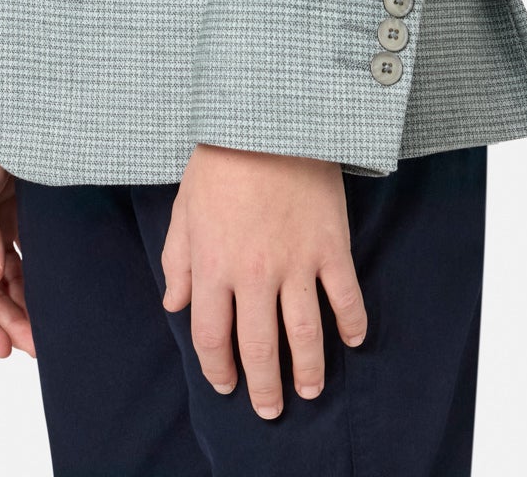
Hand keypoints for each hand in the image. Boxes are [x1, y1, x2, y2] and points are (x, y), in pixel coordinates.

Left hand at [161, 144, 366, 417]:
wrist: (269, 119)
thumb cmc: (222, 158)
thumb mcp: (186, 207)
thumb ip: (179, 260)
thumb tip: (174, 304)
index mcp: (213, 264)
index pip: (212, 336)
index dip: (218, 367)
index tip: (226, 384)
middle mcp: (253, 273)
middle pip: (258, 346)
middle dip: (263, 386)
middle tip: (270, 408)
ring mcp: (296, 262)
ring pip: (304, 334)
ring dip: (307, 370)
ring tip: (308, 390)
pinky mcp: (330, 246)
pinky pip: (344, 296)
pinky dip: (351, 323)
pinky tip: (352, 340)